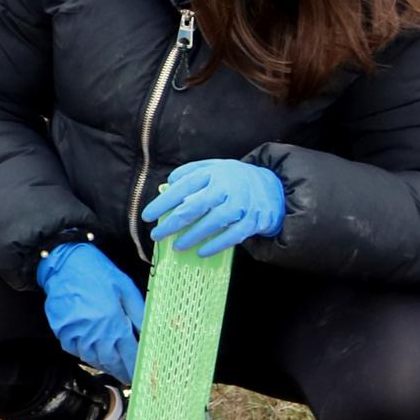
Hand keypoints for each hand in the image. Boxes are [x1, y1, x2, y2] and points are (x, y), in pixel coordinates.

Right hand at [36, 243, 143, 383]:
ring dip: (105, 366)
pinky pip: (75, 350)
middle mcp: (95, 332)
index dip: (136, 366)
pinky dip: (86, 355)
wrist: (63, 262)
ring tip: (113, 368)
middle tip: (128, 377)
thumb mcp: (125, 287)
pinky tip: (93, 354)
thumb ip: (138, 313)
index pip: (129, 353)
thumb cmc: (97, 272)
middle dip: (121, 371)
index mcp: (113, 322)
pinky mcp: (61, 331)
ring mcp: (76, 334)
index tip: (140, 375)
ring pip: (93, 359)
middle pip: (111, 361)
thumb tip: (149, 333)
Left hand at [143, 158, 286, 257]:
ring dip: (192, 236)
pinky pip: (232, 236)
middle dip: (173, 222)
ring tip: (176, 245)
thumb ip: (189, 173)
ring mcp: (241, 204)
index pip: (182, 187)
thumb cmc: (233, 178)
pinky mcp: (253, 220)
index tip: (147, 216)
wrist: (272, 186)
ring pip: (213, 222)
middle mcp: (226, 187)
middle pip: (195, 205)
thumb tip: (167, 185)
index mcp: (212, 172)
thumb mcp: (212, 167)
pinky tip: (200, 251)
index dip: (163, 202)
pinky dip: (216, 245)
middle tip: (157, 235)